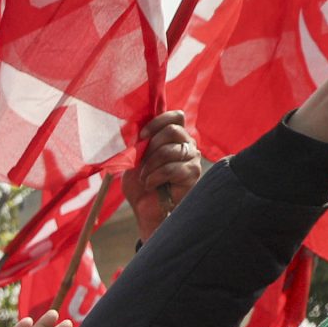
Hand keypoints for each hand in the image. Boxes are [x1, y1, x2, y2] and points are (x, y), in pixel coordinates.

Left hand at [119, 110, 199, 238]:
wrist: (145, 210)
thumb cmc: (140, 184)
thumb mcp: (134, 160)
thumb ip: (137, 143)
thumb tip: (136, 130)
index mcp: (174, 136)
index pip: (176, 116)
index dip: (157, 122)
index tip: (142, 136)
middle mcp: (187, 143)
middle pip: (172, 131)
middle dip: (150, 147)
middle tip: (142, 163)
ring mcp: (192, 157)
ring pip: (169, 150)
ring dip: (149, 166)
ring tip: (144, 178)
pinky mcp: (193, 173)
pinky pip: (171, 168)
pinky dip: (154, 177)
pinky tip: (151, 185)